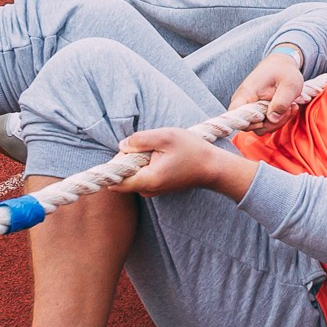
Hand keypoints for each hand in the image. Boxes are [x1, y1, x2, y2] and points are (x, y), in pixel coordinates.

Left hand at [111, 127, 248, 198]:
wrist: (212, 167)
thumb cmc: (192, 150)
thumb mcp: (166, 136)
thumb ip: (139, 140)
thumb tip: (122, 145)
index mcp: (148, 180)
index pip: (115, 181)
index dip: (114, 165)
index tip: (125, 152)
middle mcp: (147, 190)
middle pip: (122, 174)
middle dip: (129, 157)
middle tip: (149, 145)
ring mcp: (152, 190)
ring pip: (132, 172)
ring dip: (138, 159)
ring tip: (159, 151)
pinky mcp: (156, 186)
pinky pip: (141, 173)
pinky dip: (146, 163)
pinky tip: (162, 156)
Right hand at [231, 50, 308, 133]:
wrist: (281, 64)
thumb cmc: (284, 71)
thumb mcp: (290, 84)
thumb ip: (281, 102)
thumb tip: (272, 119)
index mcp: (247, 94)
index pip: (235, 116)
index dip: (248, 123)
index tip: (265, 118)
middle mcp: (244, 102)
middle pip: (251, 125)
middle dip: (272, 123)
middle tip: (289, 108)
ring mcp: (251, 108)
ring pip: (261, 126)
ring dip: (279, 121)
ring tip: (291, 106)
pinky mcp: (258, 111)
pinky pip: (266, 123)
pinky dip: (280, 119)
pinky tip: (290, 107)